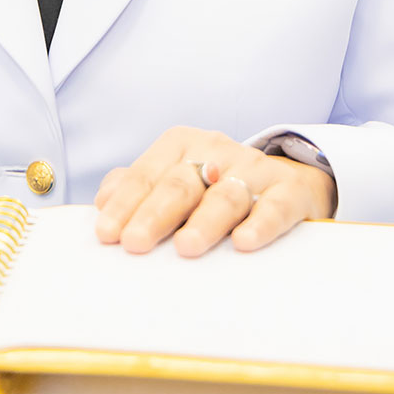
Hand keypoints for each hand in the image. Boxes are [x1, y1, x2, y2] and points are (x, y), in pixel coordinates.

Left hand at [94, 127, 334, 257]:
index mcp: (180, 145)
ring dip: (205, 221)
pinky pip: (276, 206)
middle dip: (155, 214)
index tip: (107, 234)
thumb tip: (103, 201)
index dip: (124, 205)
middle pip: (180, 184)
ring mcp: (254, 168)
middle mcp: (215, 151)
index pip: (145, 176)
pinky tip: (244, 242)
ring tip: (186, 247)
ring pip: (225, 195)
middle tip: (135, 243)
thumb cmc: (213, 190)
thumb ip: (137, 188)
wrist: (287, 184)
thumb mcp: (175, 180)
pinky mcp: (289, 190)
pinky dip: (261, 223)